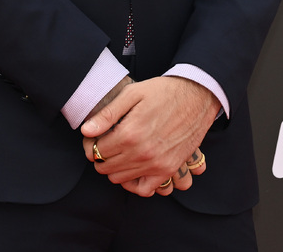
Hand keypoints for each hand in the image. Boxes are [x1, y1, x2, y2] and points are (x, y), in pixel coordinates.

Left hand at [81, 76, 217, 196]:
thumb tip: (86, 130)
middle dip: (100, 156)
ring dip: (114, 168)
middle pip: (106, 167)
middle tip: (104, 144)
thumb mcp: (132, 94)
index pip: (97, 150)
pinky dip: (135, 183)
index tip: (93, 137)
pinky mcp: (168, 169)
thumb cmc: (163, 92)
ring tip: (116, 154)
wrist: (196, 96)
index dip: (91, 144)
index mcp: (129, 133)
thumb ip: (107, 114)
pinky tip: (132, 169)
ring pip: (121, 179)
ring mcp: (156, 164)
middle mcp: (142, 153)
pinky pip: (145, 189)